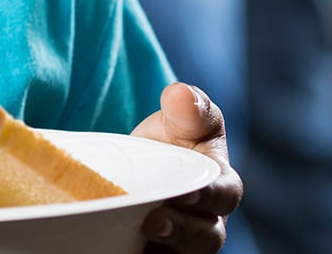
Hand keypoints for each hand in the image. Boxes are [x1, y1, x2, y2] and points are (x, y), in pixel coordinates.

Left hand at [130, 83, 243, 252]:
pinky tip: (107, 246)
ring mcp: (182, 243)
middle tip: (153, 221)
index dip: (207, 197)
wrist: (143, 159)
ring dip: (161, 250)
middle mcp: (208, 222)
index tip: (182, 192)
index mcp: (222, 186)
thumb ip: (189, 106)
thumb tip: (180, 93)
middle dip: (183, 231)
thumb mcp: (183, 117)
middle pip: (206, 238)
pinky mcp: (155, 253)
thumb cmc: (175, 137)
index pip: (224, 196)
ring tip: (136, 239)